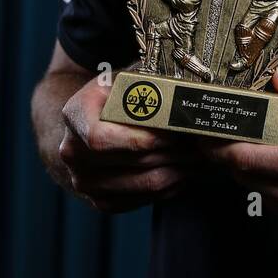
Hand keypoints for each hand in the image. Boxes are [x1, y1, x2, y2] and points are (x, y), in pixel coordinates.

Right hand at [58, 76, 200, 213]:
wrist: (91, 121)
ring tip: (203, 156)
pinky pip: (143, 200)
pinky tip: (187, 171)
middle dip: (175, 151)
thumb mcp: (127, 77)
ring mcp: (83, 180)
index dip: (142, 138)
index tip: (174, 131)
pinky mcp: (100, 200)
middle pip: (133, 160)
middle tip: (204, 143)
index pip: (102, 137)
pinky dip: (171, 187)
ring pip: (144, 183)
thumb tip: (187, 92)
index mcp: (75, 115)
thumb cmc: (116, 93)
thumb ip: (149, 82)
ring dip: (180, 170)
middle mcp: (72, 152)